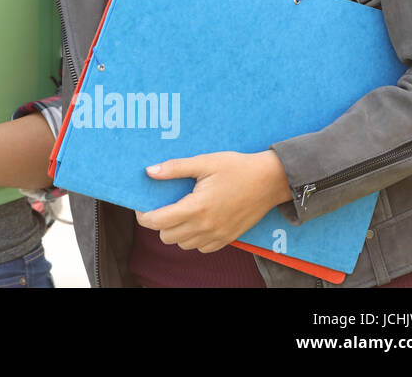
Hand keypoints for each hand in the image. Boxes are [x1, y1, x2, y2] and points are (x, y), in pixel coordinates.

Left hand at [134, 150, 291, 251]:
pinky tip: (197, 221)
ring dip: (176, 232)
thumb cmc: (237, 168)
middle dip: (159, 223)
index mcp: (196, 207)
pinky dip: (194, 239)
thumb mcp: (204, 162)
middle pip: (167, 237)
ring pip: (183, 244)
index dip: (143, 216)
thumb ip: (175, 168)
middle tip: (162, 207)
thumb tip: (149, 172)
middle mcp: (206, 226)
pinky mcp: (229, 238)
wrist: (270, 181)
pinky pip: (202, 248)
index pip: (157, 222)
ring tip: (180, 213)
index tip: (141, 206)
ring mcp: (218, 235)